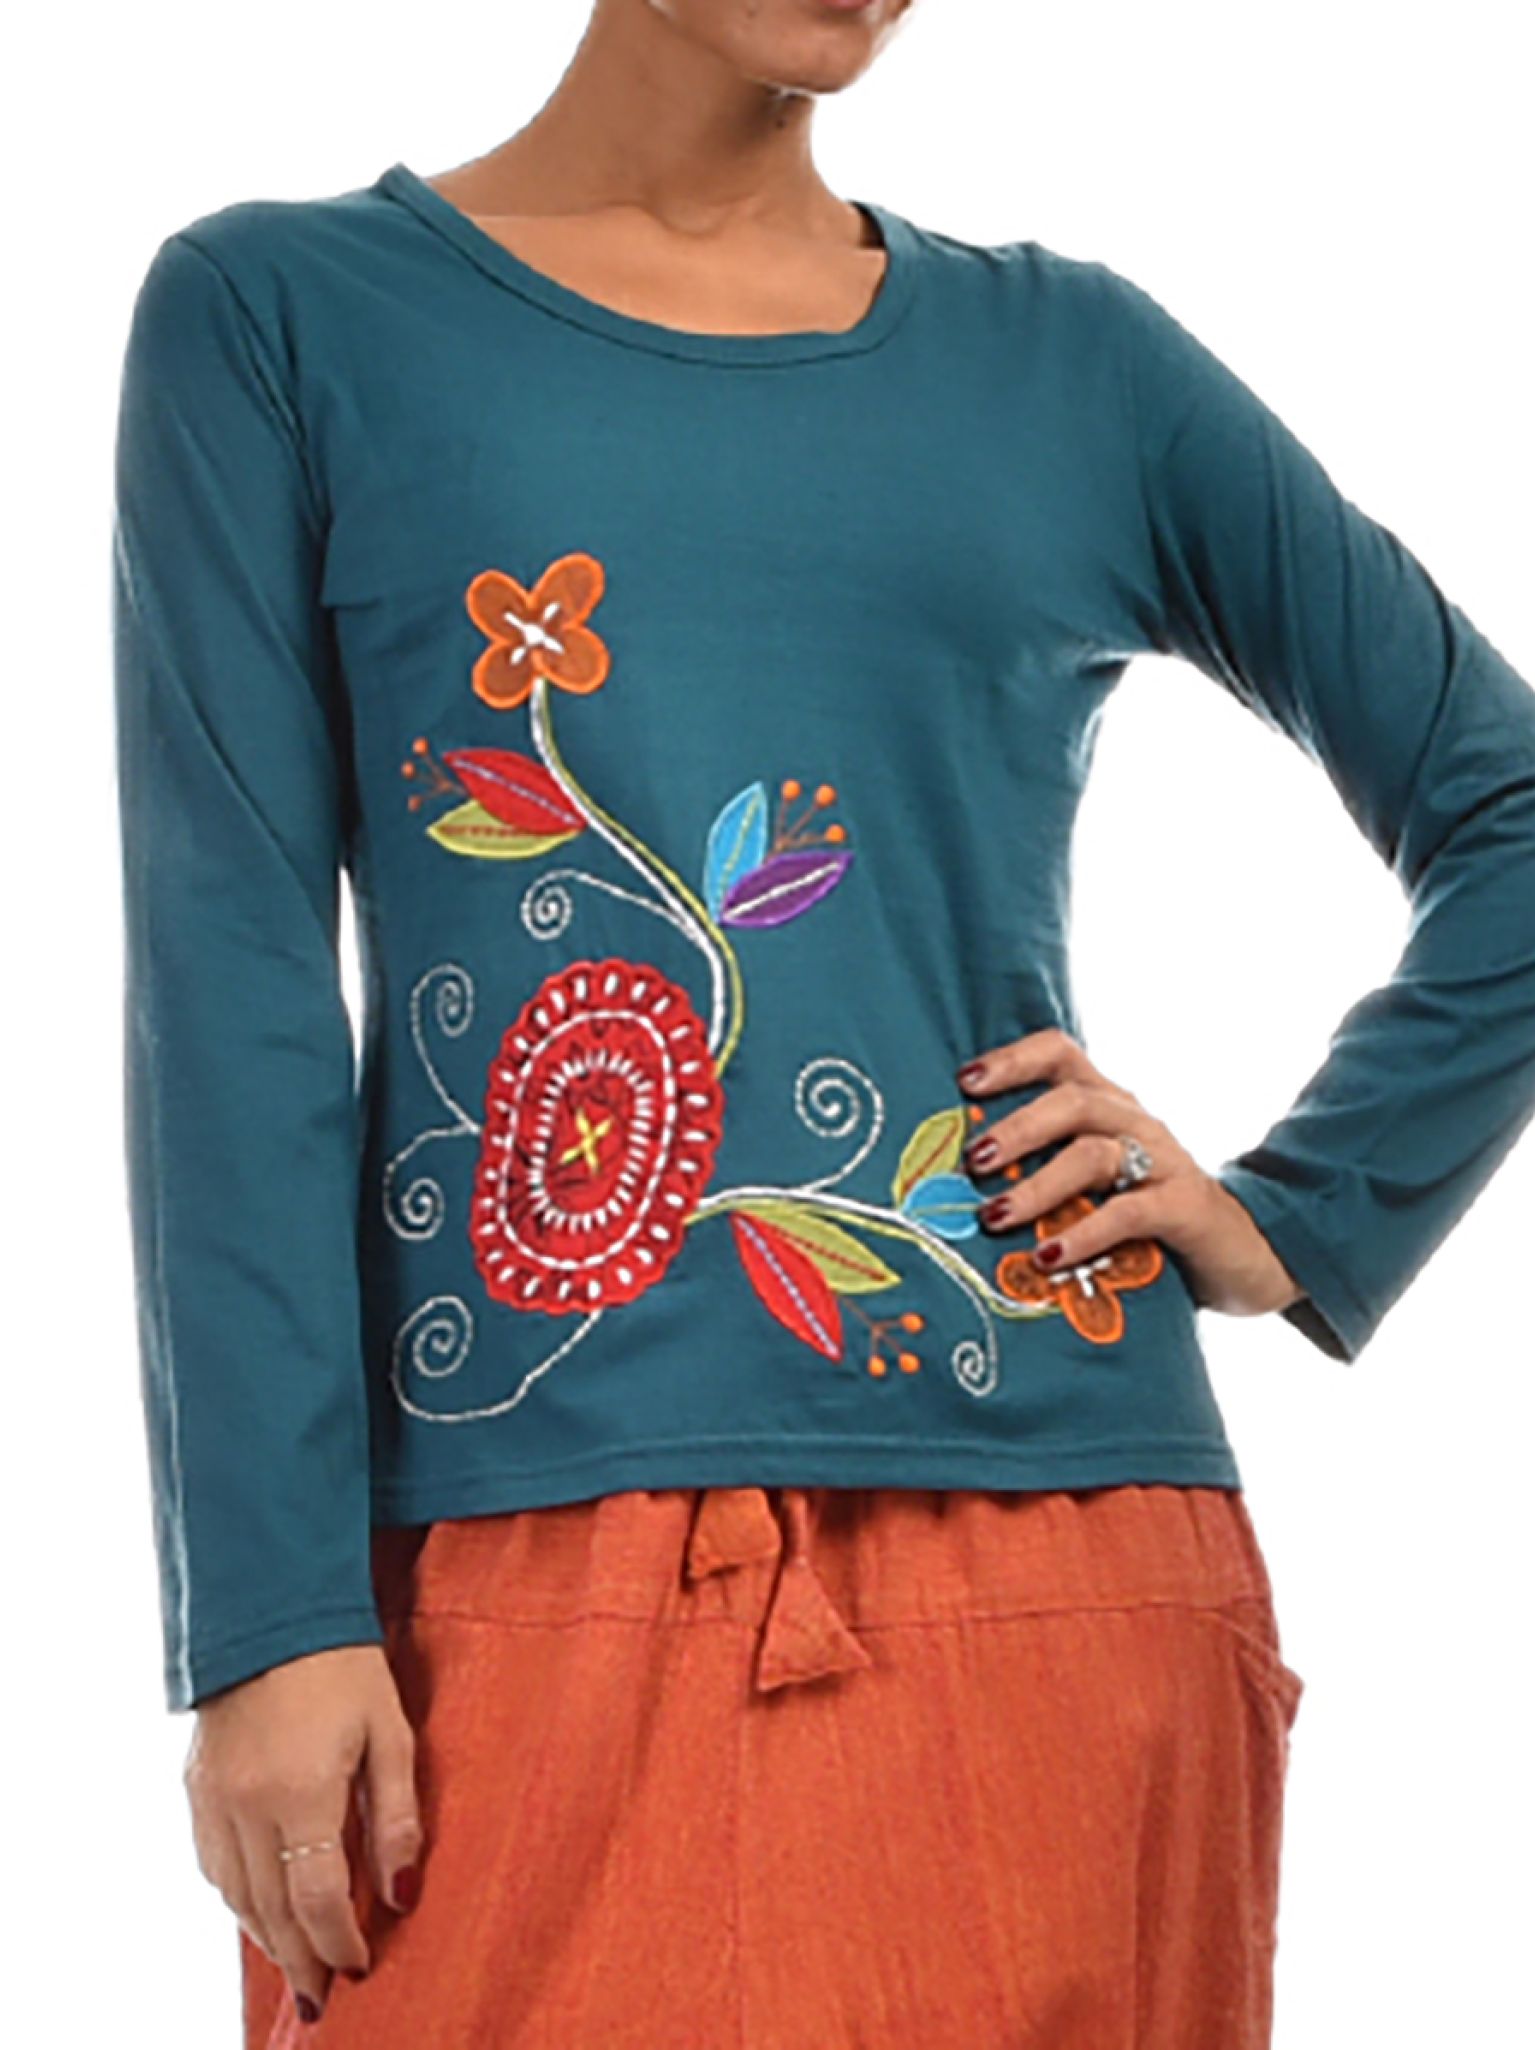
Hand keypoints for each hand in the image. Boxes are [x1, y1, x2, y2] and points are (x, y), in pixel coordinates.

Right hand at [183, 1643, 422, 2023]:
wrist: (270, 1608)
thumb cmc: (343, 1664)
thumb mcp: (389, 1730)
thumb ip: (396, 1815)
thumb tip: (402, 1892)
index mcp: (300, 1791)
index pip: (318, 1899)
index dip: (341, 1941)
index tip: (363, 1964)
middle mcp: (247, 1805)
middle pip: (273, 1910)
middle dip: (303, 1959)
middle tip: (326, 1996)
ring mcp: (213, 1799)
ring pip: (236, 1896)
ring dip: (268, 1938)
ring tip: (299, 1965)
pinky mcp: (196, 1787)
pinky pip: (213, 1865)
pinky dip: (239, 1899)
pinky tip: (261, 1910)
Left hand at [956, 1027, 1303, 1323]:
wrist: (1248, 1256)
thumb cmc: (1153, 1220)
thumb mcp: (1099, 1185)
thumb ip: (1047, 1171)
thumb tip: (961, 1184)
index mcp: (1110, 1105)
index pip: (1061, 1053)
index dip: (1013, 1060)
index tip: (965, 1082)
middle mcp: (1137, 1121)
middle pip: (1074, 1100)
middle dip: (1016, 1127)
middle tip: (971, 1160)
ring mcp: (1165, 1161)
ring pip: (1095, 1153)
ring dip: (1037, 1185)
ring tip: (994, 1215)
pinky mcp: (1186, 1208)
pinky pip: (1130, 1212)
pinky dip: (1084, 1232)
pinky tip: (1047, 1255)